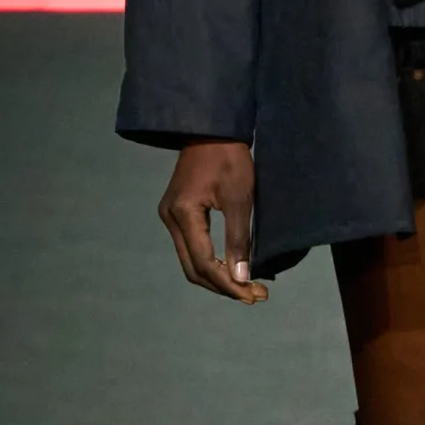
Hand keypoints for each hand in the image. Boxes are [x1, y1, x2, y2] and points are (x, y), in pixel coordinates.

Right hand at [158, 140, 268, 303]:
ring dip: (218, 277)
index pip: (204, 264)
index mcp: (184, 214)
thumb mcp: (240, 198)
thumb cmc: (229, 158)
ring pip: (191, 262)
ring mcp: (170, 217)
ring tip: (247, 287)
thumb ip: (239, 239)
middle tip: (255, 295)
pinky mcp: (177, 214)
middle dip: (224, 287)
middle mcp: (170, 219)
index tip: (254, 295)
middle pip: (193, 269)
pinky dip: (211, 263)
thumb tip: (241, 277)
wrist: (211, 129)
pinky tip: (232, 268)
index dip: (229, 285)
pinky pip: (191, 248)